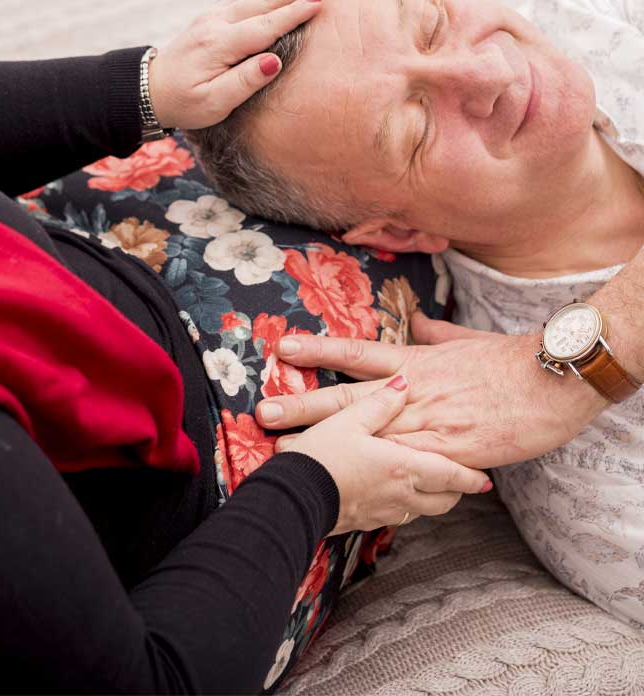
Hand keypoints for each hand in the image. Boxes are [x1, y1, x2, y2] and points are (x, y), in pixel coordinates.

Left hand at [147, 0, 330, 128]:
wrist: (151, 89)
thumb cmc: (185, 103)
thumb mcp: (214, 103)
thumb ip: (245, 82)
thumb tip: (274, 60)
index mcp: (220, 45)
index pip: (265, 25)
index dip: (295, 11)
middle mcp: (217, 23)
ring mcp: (214, 15)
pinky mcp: (214, 15)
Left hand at [257, 312, 607, 468]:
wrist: (548, 383)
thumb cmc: (507, 360)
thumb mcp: (466, 339)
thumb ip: (435, 332)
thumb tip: (417, 319)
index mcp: (412, 362)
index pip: (355, 352)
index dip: (317, 350)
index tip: (282, 347)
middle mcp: (410, 391)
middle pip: (347, 398)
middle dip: (303, 405)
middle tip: (264, 412)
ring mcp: (426, 423)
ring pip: (367, 436)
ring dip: (328, 448)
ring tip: (292, 457)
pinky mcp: (447, 453)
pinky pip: (405, 468)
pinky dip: (378, 479)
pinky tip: (348, 493)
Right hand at [278, 375, 489, 535]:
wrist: (292, 499)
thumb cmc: (322, 457)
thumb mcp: (348, 420)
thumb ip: (379, 403)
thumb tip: (403, 384)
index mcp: (403, 466)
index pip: (451, 474)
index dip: (471, 476)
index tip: (485, 477)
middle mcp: (402, 494)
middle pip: (444, 498)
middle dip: (456, 489)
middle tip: (462, 480)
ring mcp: (385, 512)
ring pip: (423, 510)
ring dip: (432, 499)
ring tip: (432, 487)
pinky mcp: (366, 522)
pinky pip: (398, 516)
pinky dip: (406, 506)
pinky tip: (394, 495)